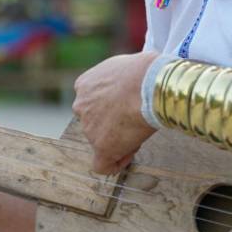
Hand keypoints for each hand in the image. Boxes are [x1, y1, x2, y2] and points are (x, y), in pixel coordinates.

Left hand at [73, 51, 157, 174]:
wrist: (150, 85)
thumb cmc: (144, 71)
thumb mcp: (123, 66)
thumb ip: (117, 81)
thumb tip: (130, 86)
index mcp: (84, 85)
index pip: (92, 102)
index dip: (109, 107)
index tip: (125, 107)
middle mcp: (81, 105)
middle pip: (95, 121)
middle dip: (112, 123)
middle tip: (135, 119)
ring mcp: (89, 127)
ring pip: (101, 140)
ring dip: (118, 139)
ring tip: (140, 130)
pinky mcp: (101, 147)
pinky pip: (102, 164)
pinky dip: (114, 163)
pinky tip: (128, 156)